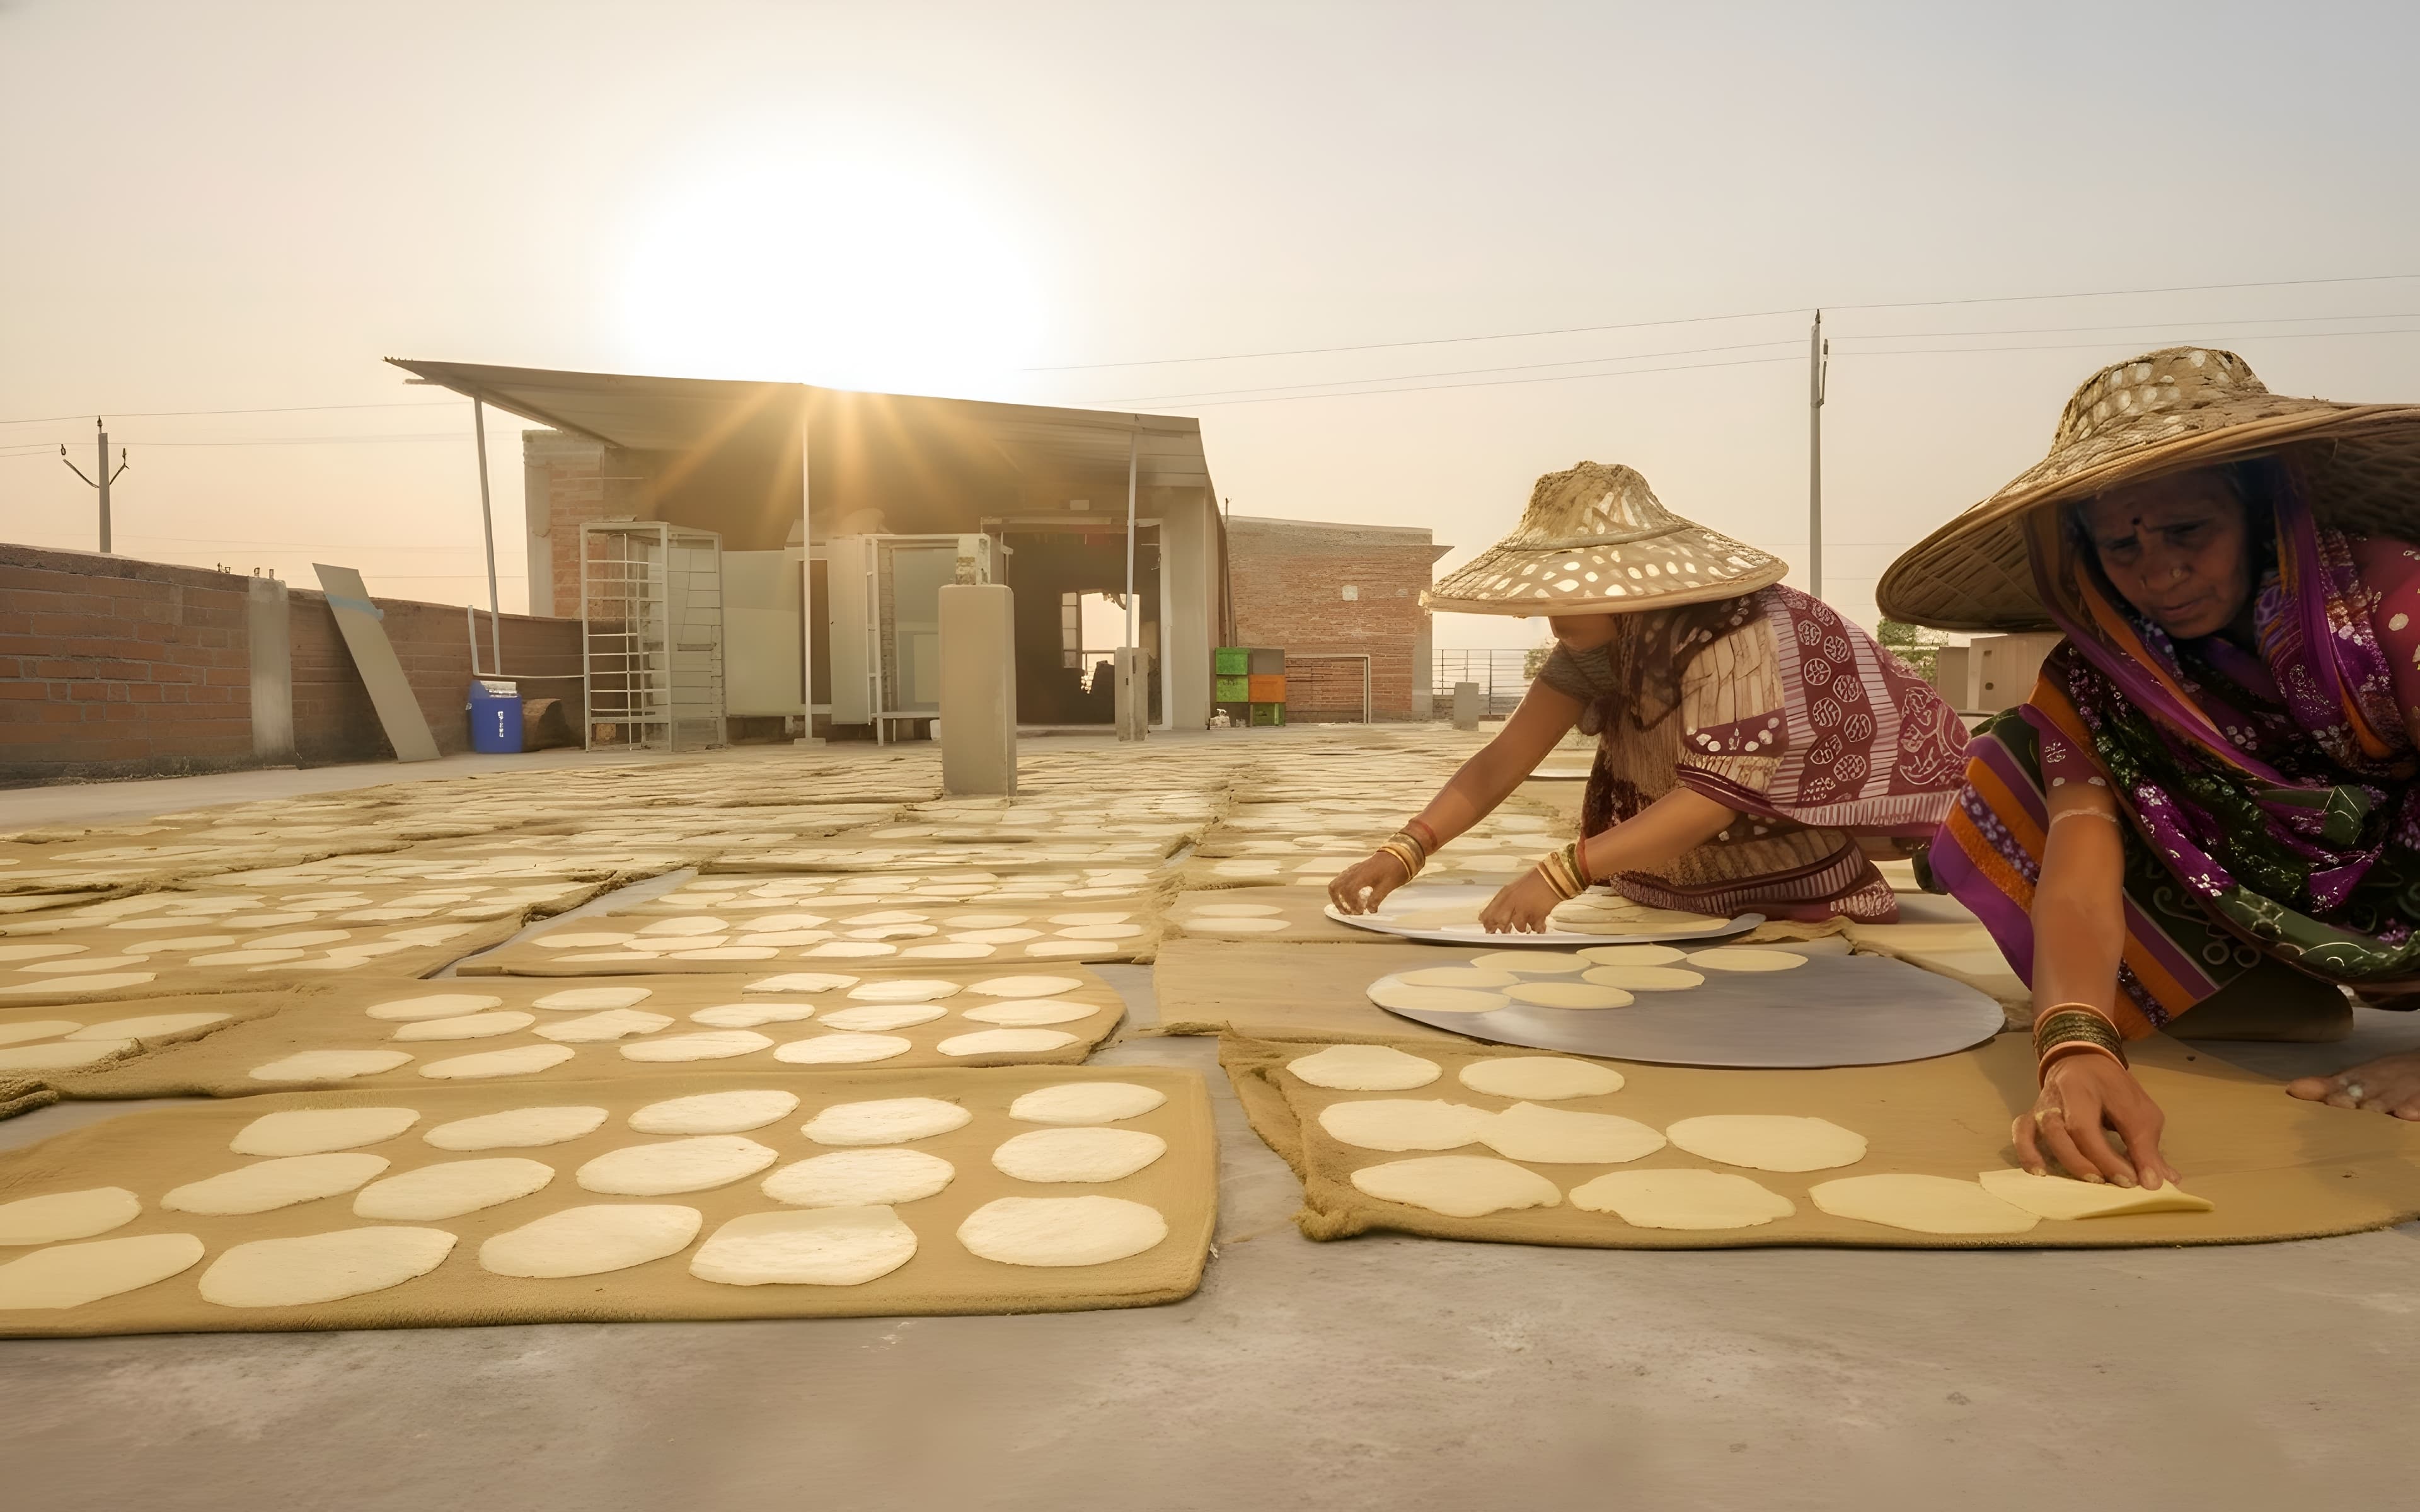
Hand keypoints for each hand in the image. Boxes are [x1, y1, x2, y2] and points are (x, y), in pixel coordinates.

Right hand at [1329, 852, 1411, 914]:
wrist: (1399, 853)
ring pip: (1336, 883)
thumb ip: (1377, 898)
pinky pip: (1341, 879)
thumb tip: (1370, 910)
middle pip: (1336, 888)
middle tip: (1349, 913)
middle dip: (1340, 902)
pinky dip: (1341, 890)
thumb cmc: (1395, 868)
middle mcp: (1354, 871)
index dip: (1351, 904)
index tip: (1360, 912)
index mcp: (1362, 875)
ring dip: (1337, 897)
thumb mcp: (1389, 885)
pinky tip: (1350, 897)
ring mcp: (1353, 869)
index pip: (1349, 892)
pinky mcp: (1355, 869)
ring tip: (1346, 907)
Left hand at [1479, 869, 1561, 933]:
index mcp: (1506, 893)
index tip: (1487, 926)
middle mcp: (1512, 902)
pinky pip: (1534, 928)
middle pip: (1500, 921)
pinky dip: (1537, 928)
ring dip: (1522, 928)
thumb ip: (1508, 899)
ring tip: (1526, 926)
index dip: (1488, 920)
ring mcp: (1524, 910)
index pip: (1490, 910)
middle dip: (1500, 928)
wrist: (1554, 876)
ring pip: (1517, 927)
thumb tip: (1502, 911)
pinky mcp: (1537, 916)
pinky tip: (1538, 927)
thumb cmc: (1537, 879)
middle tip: (1503, 931)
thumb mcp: (1516, 887)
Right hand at [2013, 1053, 2179, 1188]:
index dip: (2108, 1159)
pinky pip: (2021, 1135)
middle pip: (2062, 1132)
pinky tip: (2041, 1173)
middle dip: (2087, 1163)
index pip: (2088, 1128)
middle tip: (2113, 1184)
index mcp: (2084, 1088)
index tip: (2133, 1181)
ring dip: (2064, 1161)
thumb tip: (2156, 1183)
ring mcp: (2041, 1107)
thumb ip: (2146, 1146)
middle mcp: (2057, 1097)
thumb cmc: (2113, 1089)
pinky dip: (2027, 1154)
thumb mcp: (2139, 1110)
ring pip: (2042, 1134)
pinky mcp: (2031, 1117)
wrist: (2082, 1062)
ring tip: (2089, 1182)